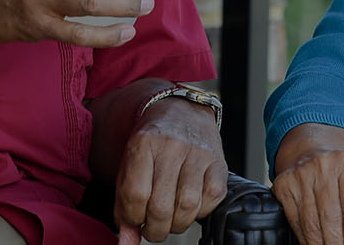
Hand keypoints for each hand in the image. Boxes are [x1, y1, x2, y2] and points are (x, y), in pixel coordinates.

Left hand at [114, 98, 226, 242]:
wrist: (181, 112)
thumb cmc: (151, 144)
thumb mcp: (129, 166)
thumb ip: (124, 205)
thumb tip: (126, 244)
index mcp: (143, 143)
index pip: (135, 195)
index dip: (132, 218)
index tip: (134, 221)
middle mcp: (172, 146)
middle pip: (161, 206)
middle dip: (155, 229)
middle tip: (152, 228)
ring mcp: (198, 153)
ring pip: (188, 206)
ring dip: (177, 225)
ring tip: (170, 220)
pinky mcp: (219, 161)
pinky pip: (212, 198)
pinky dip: (201, 212)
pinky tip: (190, 206)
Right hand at [271, 124, 343, 244]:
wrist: (313, 152)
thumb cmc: (342, 175)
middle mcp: (322, 165)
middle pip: (330, 215)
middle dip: (337, 242)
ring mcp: (300, 174)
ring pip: (310, 222)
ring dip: (321, 243)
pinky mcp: (283, 185)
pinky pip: (294, 220)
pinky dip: (305, 237)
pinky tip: (314, 242)